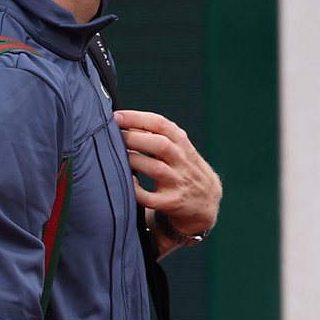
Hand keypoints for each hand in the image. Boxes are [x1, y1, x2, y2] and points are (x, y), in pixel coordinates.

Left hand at [114, 109, 221, 248]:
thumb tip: (125, 122)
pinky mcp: (172, 203)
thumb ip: (158, 136)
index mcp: (182, 144)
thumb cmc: (185, 170)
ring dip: (133, 161)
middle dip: (134, 138)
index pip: (161, 124)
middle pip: (160, 145)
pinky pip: (150, 198)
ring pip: (156, 169)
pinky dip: (136, 190)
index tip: (116, 116)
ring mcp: (178, 183)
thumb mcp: (180, 149)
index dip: (137, 118)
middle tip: (112, 136)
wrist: (206, 202)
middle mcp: (182, 161)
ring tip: (116, 157)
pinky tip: (128, 181)